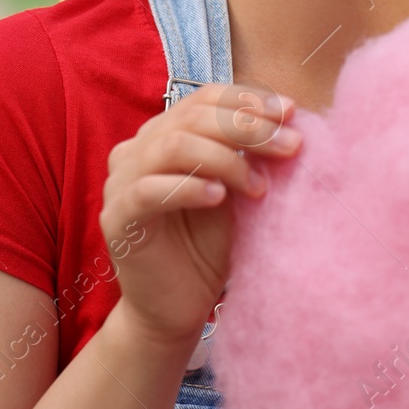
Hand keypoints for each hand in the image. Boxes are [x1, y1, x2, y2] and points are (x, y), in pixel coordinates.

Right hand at [98, 83, 300, 346]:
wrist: (175, 311)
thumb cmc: (207, 250)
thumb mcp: (235, 192)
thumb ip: (247, 155)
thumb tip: (291, 120)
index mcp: (163, 134)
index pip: (205, 97)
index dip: (248, 99)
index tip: (292, 113)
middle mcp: (136, 149)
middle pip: (193, 116)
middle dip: (249, 128)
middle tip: (291, 147)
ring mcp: (120, 182)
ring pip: (173, 146)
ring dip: (225, 159)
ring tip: (260, 186)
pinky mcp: (116, 218)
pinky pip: (149, 191)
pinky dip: (189, 188)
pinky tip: (219, 197)